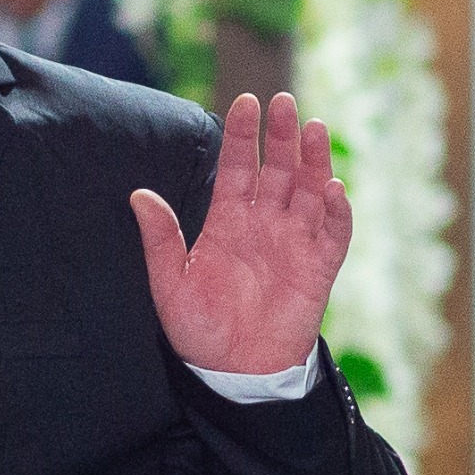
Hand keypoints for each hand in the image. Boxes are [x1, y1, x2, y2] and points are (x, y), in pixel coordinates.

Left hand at [128, 92, 349, 380]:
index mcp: (228, 221)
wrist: (234, 373)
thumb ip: (159, 239)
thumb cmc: (199, 330)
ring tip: (315, 128)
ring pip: (309, 191)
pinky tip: (333, 189)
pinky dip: (336, 211)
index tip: (244, 102)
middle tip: (283, 101)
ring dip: (314, 160)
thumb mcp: (169, 284)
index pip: (237, 167)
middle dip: (281, 135)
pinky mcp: (319, 268)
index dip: (242, 136)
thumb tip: (138, 195)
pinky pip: (333, 233)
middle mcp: (264, 224)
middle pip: (277, 169)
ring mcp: (294, 242)